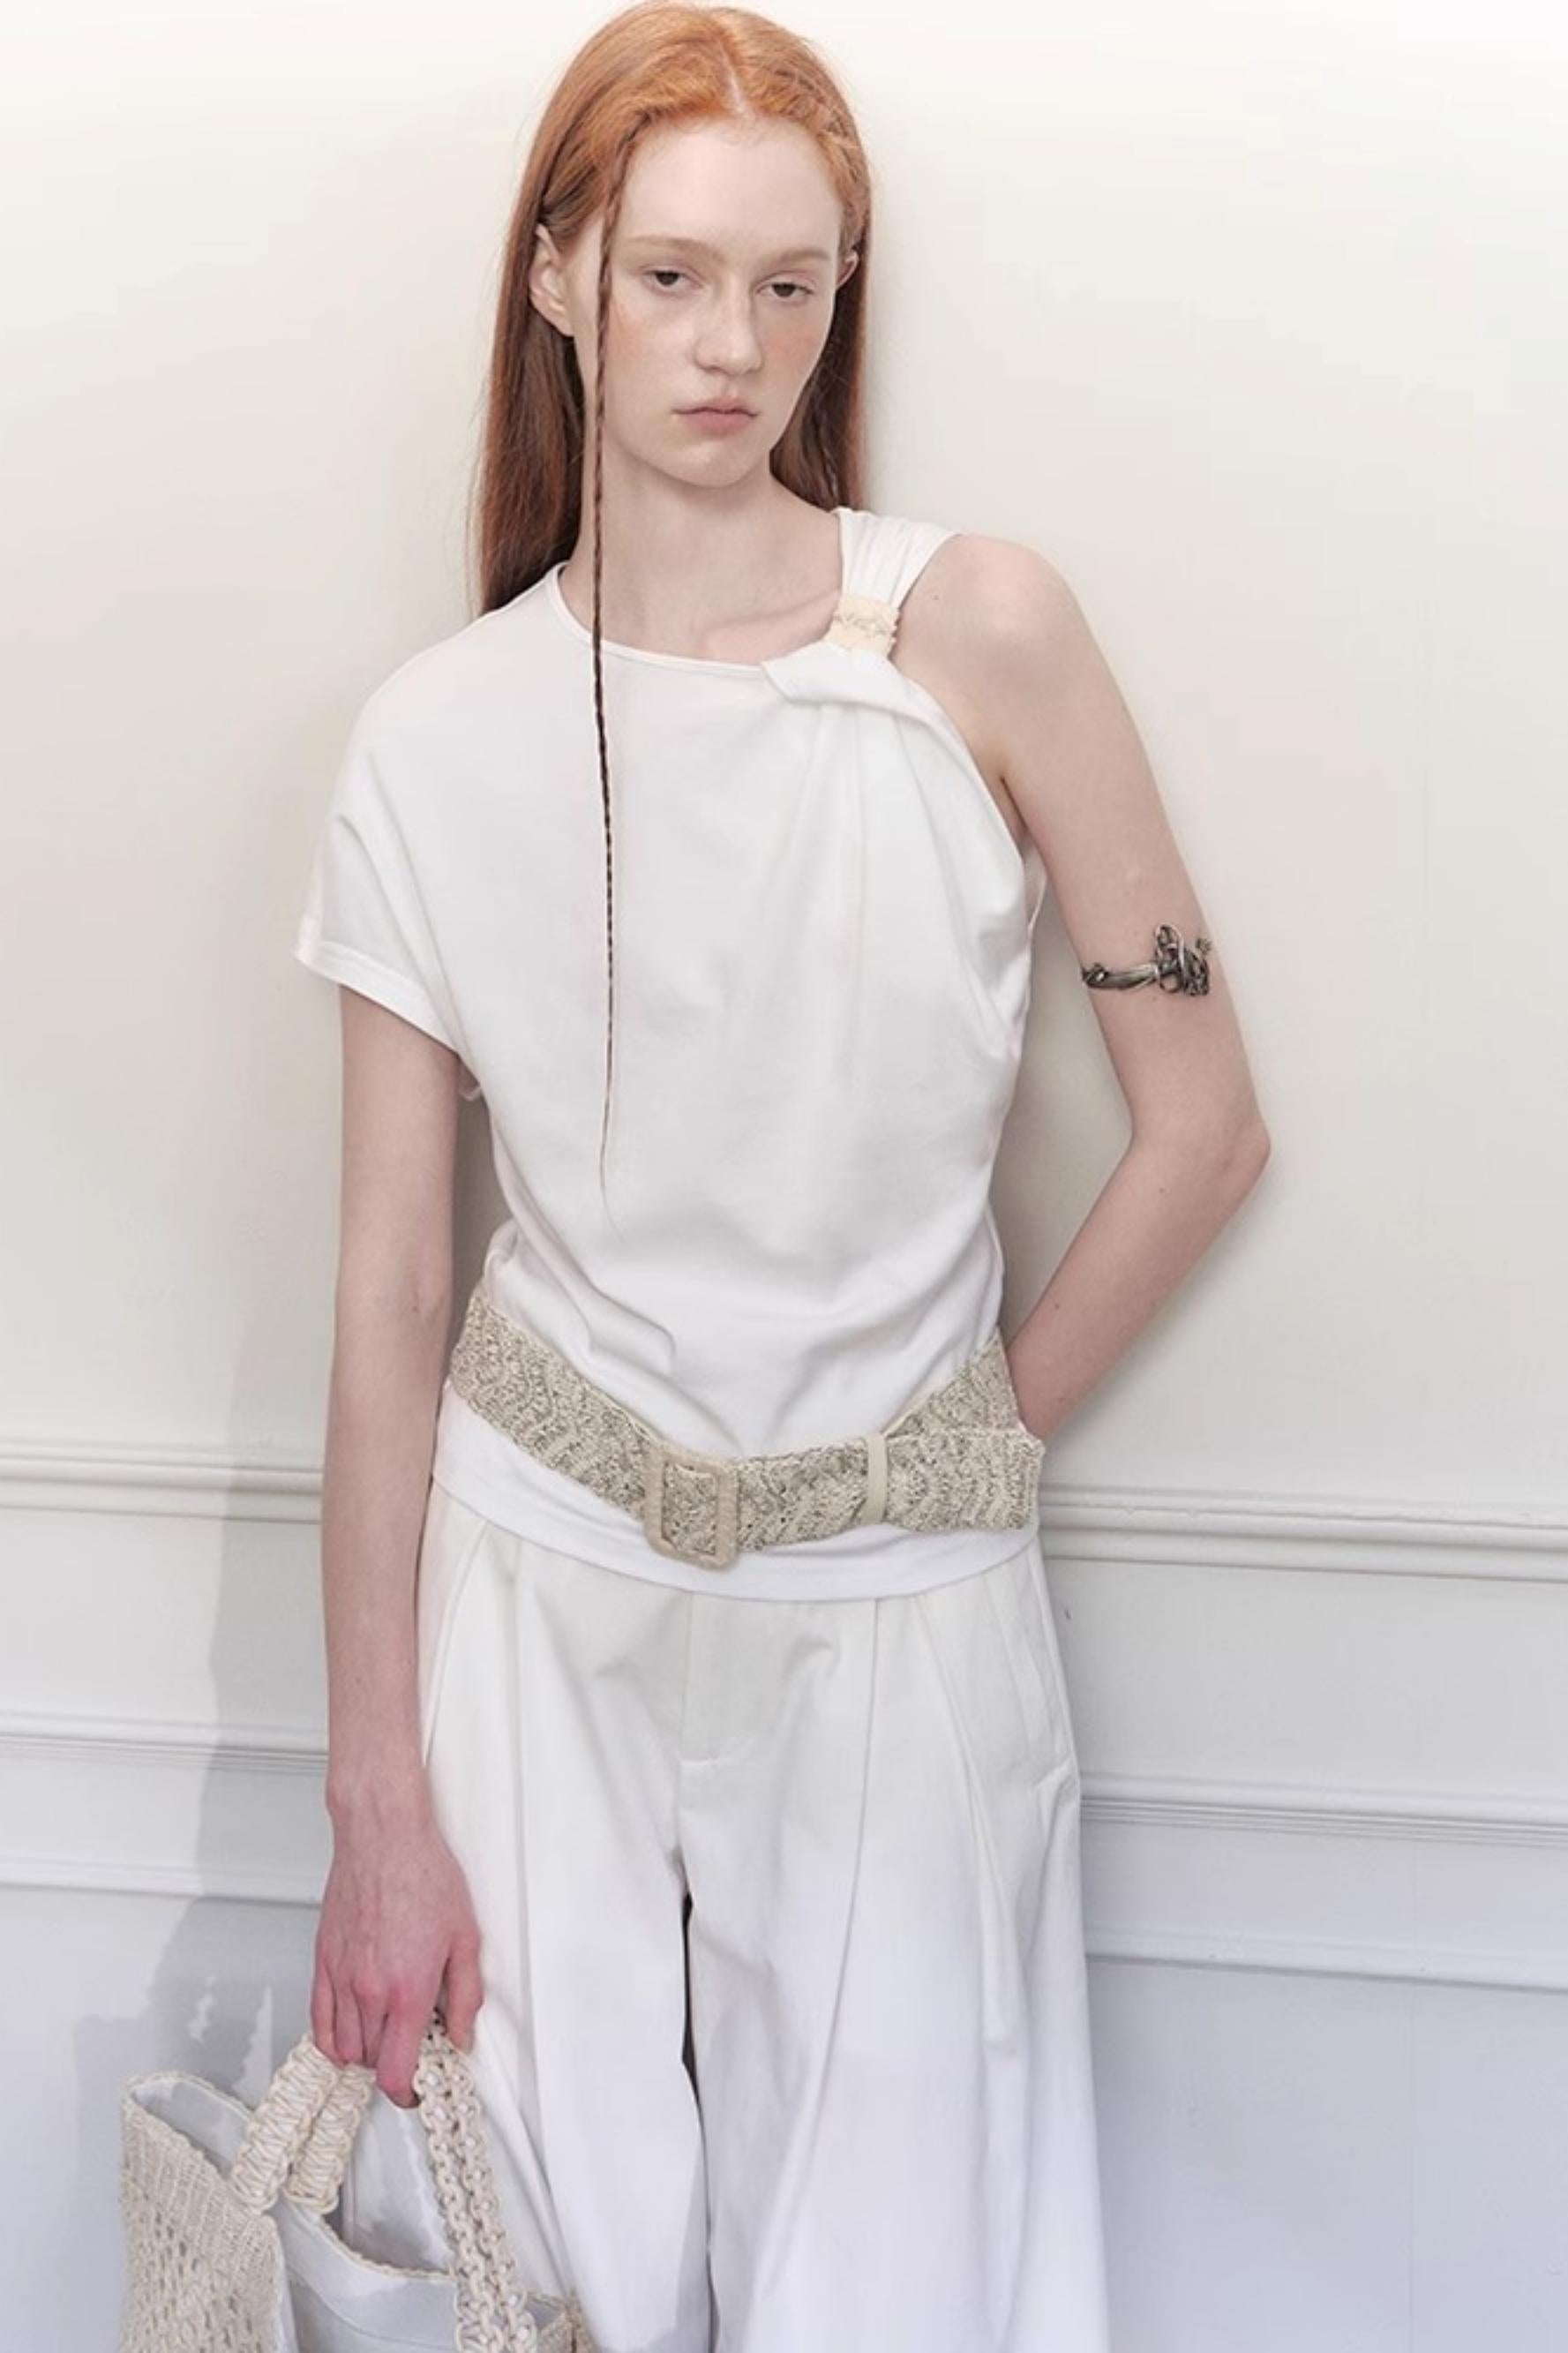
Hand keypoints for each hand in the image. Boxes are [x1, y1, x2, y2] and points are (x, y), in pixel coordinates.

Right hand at [310, 1802, 483, 2106]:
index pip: (396, 2072)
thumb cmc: (424, 1875)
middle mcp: (369, 1991)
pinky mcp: (324, 1963)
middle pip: (372, 2063)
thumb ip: (466, 1996)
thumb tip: (460, 2035)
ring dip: (366, 2052)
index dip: (408, 2094)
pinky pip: (319, 2022)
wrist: (384, 1837)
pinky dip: (333, 2039)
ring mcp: (341, 1979)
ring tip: (388, 2034)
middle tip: (414, 2048)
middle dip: (395, 2065)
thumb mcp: (466, 1938)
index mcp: (408, 1991)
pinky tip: (350, 2033)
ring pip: (344, 2048)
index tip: (419, 2090)